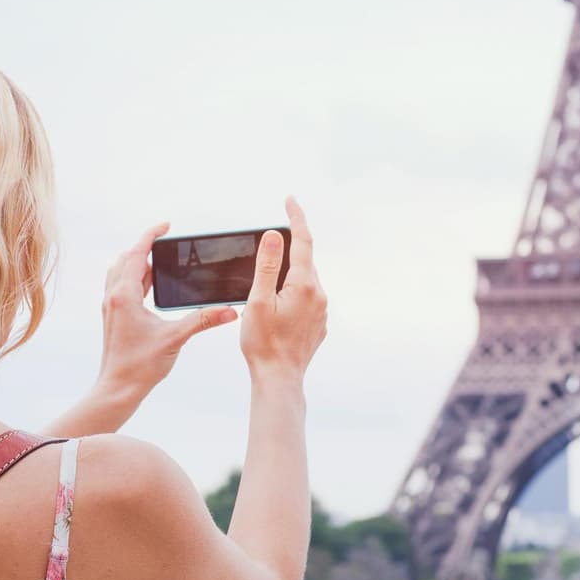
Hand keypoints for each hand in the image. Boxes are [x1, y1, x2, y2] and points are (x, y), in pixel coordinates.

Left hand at [93, 222, 237, 400]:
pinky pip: (122, 287)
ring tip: (160, 262)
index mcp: (125, 295)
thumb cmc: (140, 365)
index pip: (136, 253)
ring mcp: (111, 307)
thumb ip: (203, 321)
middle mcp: (113, 296)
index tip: (167, 226)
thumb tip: (229, 311)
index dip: (151, 236)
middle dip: (145, 247)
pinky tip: (151, 288)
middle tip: (166, 243)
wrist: (118, 388)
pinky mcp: (113, 317)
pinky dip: (135, 278)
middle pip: (126, 259)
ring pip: (121, 272)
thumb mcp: (175, 338)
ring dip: (138, 262)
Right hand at [240, 197, 326, 383]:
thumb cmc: (263, 343)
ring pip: (306, 281)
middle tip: (268, 245)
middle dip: (289, 249)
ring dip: (290, 276)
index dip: (296, 218)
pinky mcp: (319, 324)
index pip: (302, 241)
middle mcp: (319, 295)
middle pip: (304, 260)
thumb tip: (272, 237)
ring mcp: (322, 311)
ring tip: (267, 288)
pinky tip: (278, 308)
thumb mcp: (258, 301)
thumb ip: (266, 266)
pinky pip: (308, 299)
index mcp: (304, 285)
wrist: (280, 378)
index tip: (290, 200)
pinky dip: (293, 294)